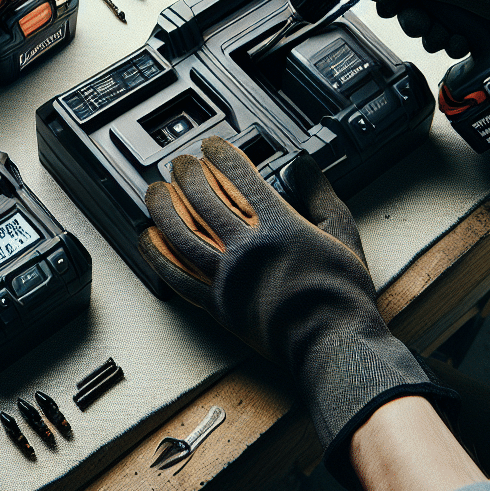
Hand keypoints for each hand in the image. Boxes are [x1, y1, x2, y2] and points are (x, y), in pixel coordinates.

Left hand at [139, 136, 453, 477]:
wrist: (333, 344)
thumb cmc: (342, 295)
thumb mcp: (343, 233)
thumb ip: (320, 194)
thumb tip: (303, 165)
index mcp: (280, 226)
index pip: (240, 177)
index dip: (220, 155)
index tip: (211, 146)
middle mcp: (248, 249)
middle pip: (205, 200)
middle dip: (187, 175)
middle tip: (179, 163)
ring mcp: (228, 280)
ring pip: (182, 234)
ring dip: (163, 207)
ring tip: (154, 191)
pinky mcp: (218, 307)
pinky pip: (177, 277)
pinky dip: (157, 255)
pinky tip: (147, 239)